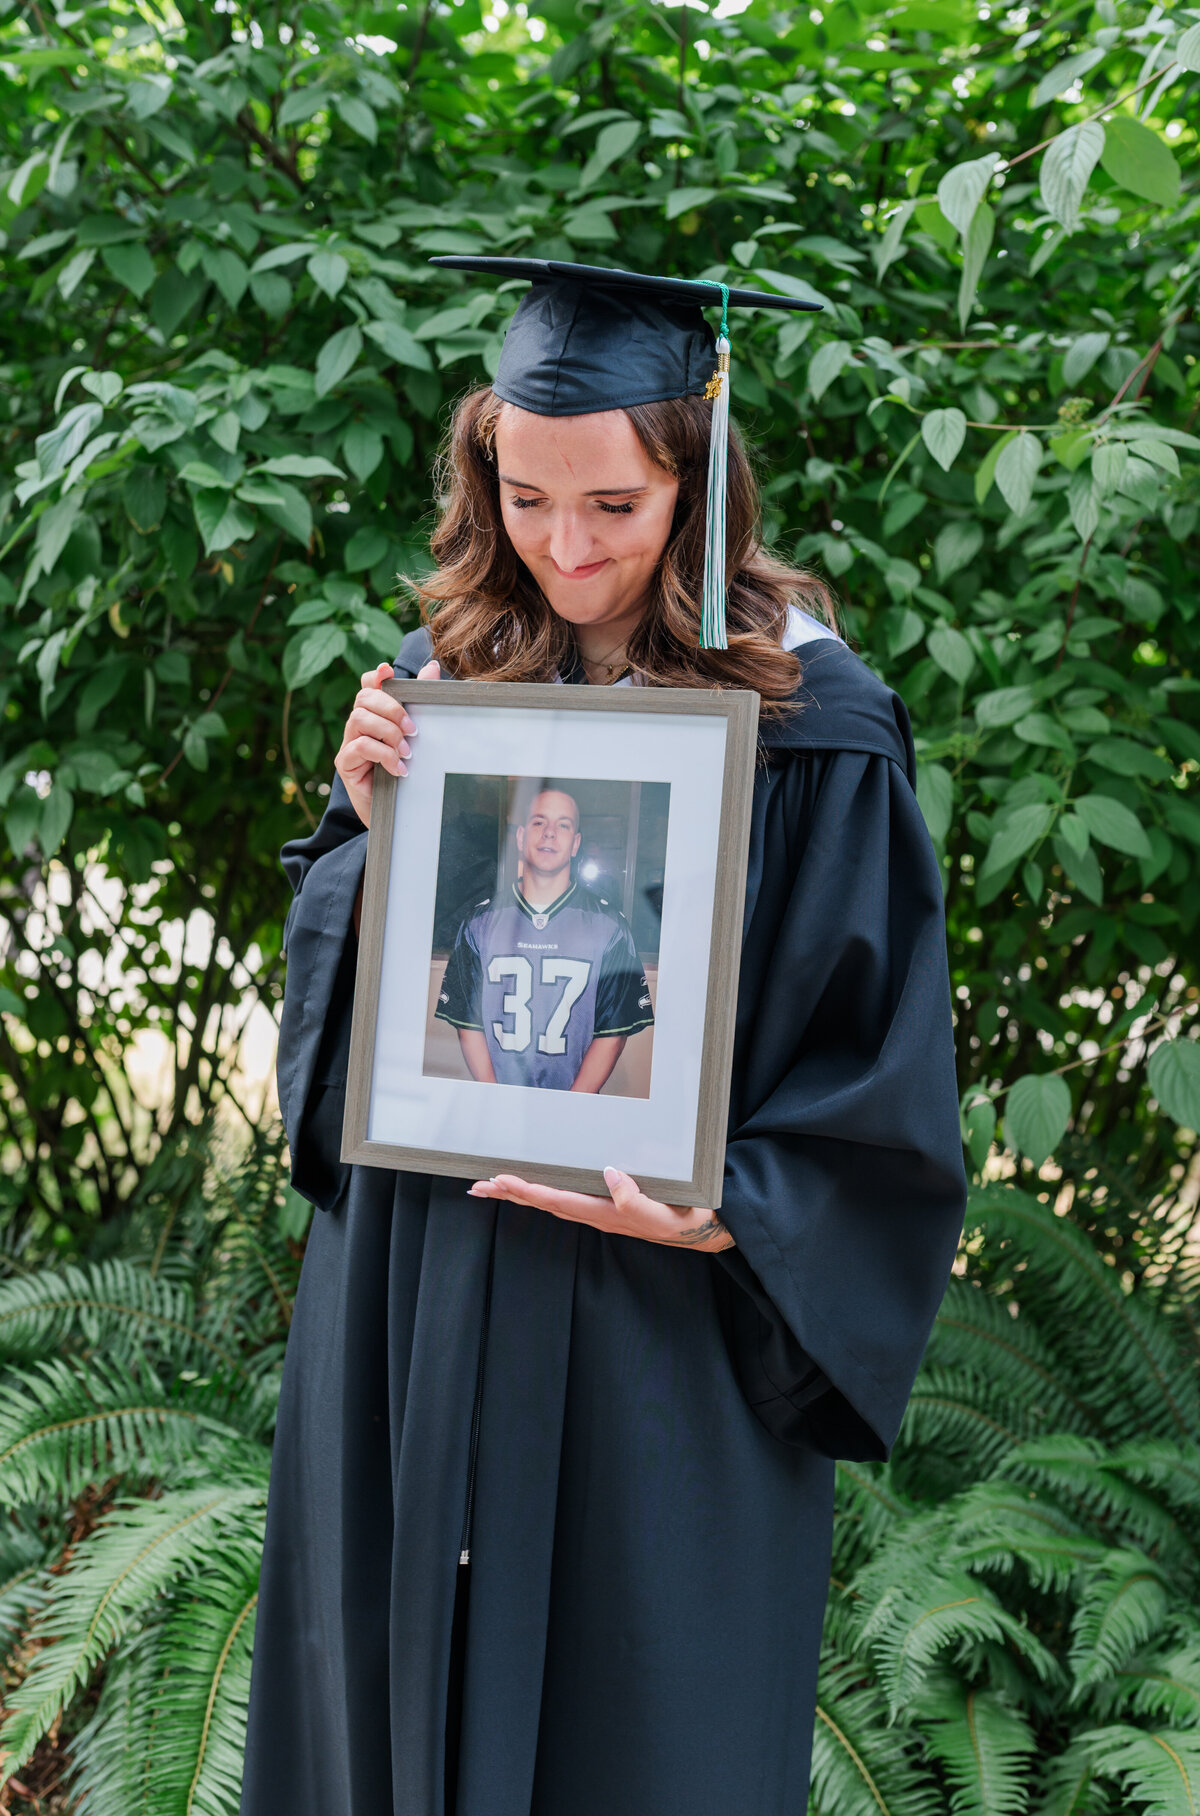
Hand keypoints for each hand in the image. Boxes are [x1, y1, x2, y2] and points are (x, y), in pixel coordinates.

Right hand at [334, 657, 439, 828]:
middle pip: (364, 698)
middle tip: (413, 730)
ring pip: (358, 719)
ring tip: (406, 752)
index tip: (386, 670)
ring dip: (388, 733)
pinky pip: (359, 747)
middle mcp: (358, 726)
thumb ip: (421, 703)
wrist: (394, 815)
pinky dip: (383, 755)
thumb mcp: (415, 737)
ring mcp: (348, 744)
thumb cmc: (405, 773)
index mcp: (375, 716)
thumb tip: (432, 667)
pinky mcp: (345, 764)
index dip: (375, 676)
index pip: (368, 686)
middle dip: (391, 709)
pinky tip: (398, 769)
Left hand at [467, 1166, 735, 1252]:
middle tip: (478, 1187)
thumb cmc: (681, 1218)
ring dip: (522, 1195)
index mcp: (603, 1213)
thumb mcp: (660, 1211)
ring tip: (496, 1187)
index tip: (498, 1180)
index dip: (525, 1189)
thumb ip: (634, 1196)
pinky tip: (538, 1191)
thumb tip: (610, 1173)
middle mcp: (596, 1214)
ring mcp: (601, 1213)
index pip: (554, 1199)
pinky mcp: (609, 1207)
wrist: (701, 1229)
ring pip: (552, 1202)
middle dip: (510, 1194)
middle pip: (544, 1203)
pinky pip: (567, 1200)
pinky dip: (545, 1194)